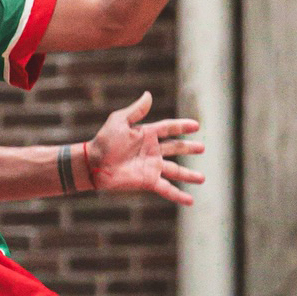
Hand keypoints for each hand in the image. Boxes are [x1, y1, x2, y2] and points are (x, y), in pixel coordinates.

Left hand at [85, 90, 204, 205]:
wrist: (93, 164)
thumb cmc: (104, 141)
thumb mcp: (119, 121)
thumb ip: (136, 110)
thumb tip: (149, 94)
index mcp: (147, 134)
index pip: (169, 128)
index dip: (182, 127)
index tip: (196, 125)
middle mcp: (151, 151)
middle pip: (175, 148)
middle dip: (188, 148)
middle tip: (202, 148)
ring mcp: (151, 167)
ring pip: (175, 171)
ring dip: (189, 175)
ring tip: (202, 178)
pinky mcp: (148, 181)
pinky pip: (167, 189)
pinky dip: (179, 195)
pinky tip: (190, 201)